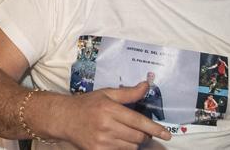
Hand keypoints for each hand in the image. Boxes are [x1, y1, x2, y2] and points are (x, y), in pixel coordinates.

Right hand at [56, 82, 171, 148]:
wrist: (63, 118)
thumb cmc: (86, 104)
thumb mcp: (106, 94)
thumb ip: (128, 93)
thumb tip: (146, 86)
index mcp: (109, 109)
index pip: (138, 121)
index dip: (155, 129)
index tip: (166, 134)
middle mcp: (106, 125)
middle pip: (138, 137)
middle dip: (142, 135)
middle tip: (137, 129)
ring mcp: (102, 140)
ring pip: (131, 147)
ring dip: (133, 142)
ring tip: (123, 133)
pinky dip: (122, 148)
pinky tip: (116, 140)